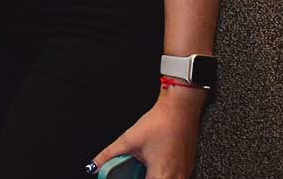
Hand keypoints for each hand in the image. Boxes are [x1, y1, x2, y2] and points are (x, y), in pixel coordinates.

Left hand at [89, 86, 205, 178]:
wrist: (180, 110)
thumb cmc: (158, 123)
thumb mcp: (128, 140)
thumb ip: (108, 155)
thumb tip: (93, 165)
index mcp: (160, 176)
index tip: (126, 176)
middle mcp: (176, 178)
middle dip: (141, 177)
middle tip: (135, 170)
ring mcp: (185, 174)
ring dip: (155, 176)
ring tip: (145, 167)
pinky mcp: (189, 167)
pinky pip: (176, 177)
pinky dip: (164, 174)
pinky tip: (156, 164)